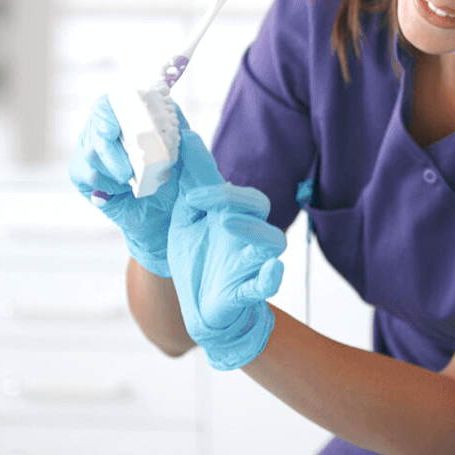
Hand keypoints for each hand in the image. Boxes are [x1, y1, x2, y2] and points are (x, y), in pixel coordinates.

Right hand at [69, 97, 211, 275]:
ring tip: (132, 182)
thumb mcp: (186, 155)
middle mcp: (109, 129)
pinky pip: (82, 171)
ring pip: (89, 149)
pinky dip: (103, 181)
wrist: (164, 217)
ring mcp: (94, 148)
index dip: (108, 112)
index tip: (113, 128)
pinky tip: (118, 190)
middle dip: (109, 148)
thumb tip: (176, 111)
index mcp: (132, 117)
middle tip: (126, 173)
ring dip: (112, 168)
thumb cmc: (176, 183)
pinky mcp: (83, 172)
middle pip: (96, 124)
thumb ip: (182, 132)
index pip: (111, 102)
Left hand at [167, 132, 284, 370]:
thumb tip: (183, 146)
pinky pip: (267, 284)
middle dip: (234, 196)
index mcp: (228, 214)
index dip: (206, 168)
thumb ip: (188, 191)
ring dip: (253, 229)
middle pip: (258, 205)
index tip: (183, 148)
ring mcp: (250, 261)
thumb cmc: (197, 260)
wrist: (198, 308)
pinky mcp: (248, 290)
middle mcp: (245, 233)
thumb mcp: (183, 222)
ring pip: (272, 240)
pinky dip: (270, 278)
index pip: (226, 184)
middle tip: (198, 196)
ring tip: (227, 223)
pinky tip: (272, 271)